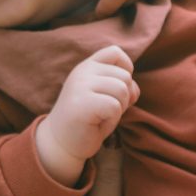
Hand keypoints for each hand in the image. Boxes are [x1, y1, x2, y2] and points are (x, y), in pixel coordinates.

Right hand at [36, 46, 136, 185]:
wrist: (61, 144)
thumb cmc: (89, 120)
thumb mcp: (106, 96)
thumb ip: (121, 86)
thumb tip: (133, 89)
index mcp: (87, 66)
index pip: (115, 52)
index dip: (126, 69)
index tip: (116, 89)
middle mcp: (82, 71)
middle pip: (125, 76)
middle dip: (124, 97)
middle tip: (105, 110)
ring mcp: (80, 85)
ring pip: (122, 90)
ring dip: (119, 109)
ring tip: (101, 116)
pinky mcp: (82, 103)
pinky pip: (114, 107)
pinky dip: (112, 119)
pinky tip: (97, 123)